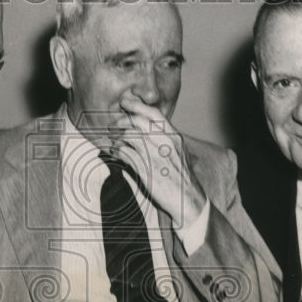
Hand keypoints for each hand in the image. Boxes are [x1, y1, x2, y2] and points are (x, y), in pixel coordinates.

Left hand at [106, 91, 206, 224]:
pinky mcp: (145, 169)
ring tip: (113, 142)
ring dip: (117, 138)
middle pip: (137, 122)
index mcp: (174, 136)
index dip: (136, 105)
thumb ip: (164, 138)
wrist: (187, 199)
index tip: (125, 102)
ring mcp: (154, 155)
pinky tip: (114, 154)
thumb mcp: (178, 151)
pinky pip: (125, 154)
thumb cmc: (181, 176)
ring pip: (128, 136)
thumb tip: (145, 129)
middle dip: (121, 121)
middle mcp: (164, 142)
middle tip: (113, 126)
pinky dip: (116, 152)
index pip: (153, 113)